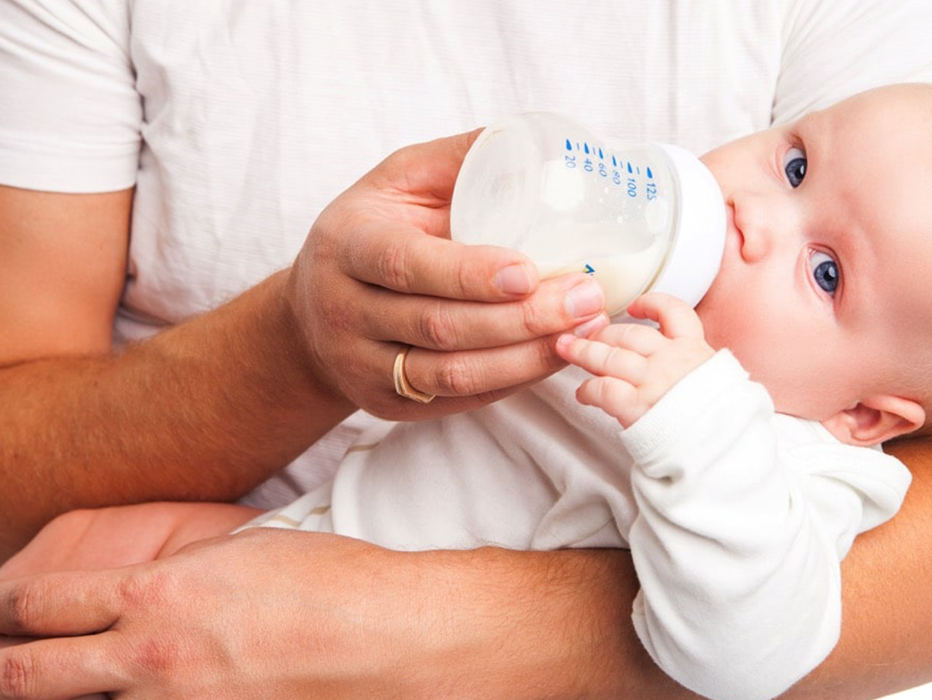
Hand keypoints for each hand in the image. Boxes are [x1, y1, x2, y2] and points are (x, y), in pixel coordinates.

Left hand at [0, 529, 442, 698]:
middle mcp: (149, 657)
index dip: (10, 608)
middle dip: (7, 668)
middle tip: (8, 664)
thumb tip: (135, 594)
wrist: (389, 636)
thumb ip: (174, 575)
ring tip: (86, 686)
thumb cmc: (329, 582)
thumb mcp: (239, 554)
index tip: (10, 611)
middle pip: (28, 674)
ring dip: (77, 695)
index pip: (40, 603)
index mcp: (155, 594)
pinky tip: (153, 698)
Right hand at [286, 129, 608, 419]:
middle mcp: (344, 312)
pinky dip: (515, 379)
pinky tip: (557, 353)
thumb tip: (528, 139)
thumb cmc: (370, 232)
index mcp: (346, 245)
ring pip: (453, 374)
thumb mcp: (396, 182)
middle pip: (440, 326)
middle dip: (522, 318)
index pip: (406, 265)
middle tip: (586, 297)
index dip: (469, 274)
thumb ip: (455, 160)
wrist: (311, 315)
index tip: (529, 271)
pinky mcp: (389, 406)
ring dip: (527, 356)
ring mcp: (364, 367)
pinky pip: (461, 399)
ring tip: (586, 328)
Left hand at [556, 293, 714, 427]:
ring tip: (568, 350)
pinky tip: (583, 394)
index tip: (634, 306)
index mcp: (695, 350)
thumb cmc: (718, 422)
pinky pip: (604, 390)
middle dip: (602, 333)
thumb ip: (694, 368)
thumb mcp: (717, 382)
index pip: (674, 311)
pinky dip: (589, 390)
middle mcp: (673, 359)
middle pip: (629, 334)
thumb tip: (677, 364)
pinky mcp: (638, 406)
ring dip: (584, 353)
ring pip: (610, 357)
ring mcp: (654, 381)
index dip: (651, 303)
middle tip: (584, 336)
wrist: (722, 448)